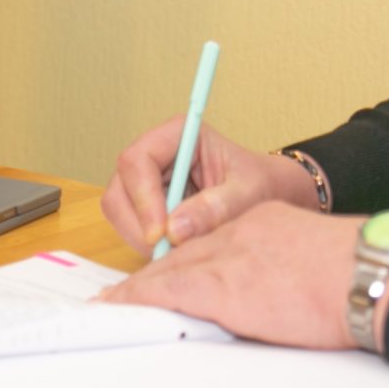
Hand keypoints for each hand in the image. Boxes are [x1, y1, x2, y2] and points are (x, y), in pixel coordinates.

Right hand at [99, 119, 320, 254]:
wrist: (269, 195)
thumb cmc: (263, 183)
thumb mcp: (249, 193)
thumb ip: (217, 207)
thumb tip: (175, 229)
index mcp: (178, 134)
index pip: (138, 161)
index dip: (143, 198)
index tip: (161, 233)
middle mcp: (155, 154)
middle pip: (120, 188)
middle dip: (137, 224)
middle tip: (165, 253)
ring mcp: (147, 181)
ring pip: (119, 211)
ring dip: (140, 238)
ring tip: (177, 253)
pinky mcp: (146, 205)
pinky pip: (130, 227)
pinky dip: (147, 244)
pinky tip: (175, 251)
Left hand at [104, 202, 373, 349]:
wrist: (369, 275)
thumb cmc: (361, 275)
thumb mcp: (317, 256)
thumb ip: (291, 262)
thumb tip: (296, 289)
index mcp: (263, 221)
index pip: (211, 236)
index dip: (186, 255)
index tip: (172, 271)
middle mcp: (238, 232)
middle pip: (182, 250)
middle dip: (153, 272)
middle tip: (127, 291)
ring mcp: (227, 258)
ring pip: (167, 269)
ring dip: (138, 288)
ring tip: (112, 304)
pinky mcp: (220, 286)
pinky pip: (166, 289)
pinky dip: (138, 298)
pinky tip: (119, 307)